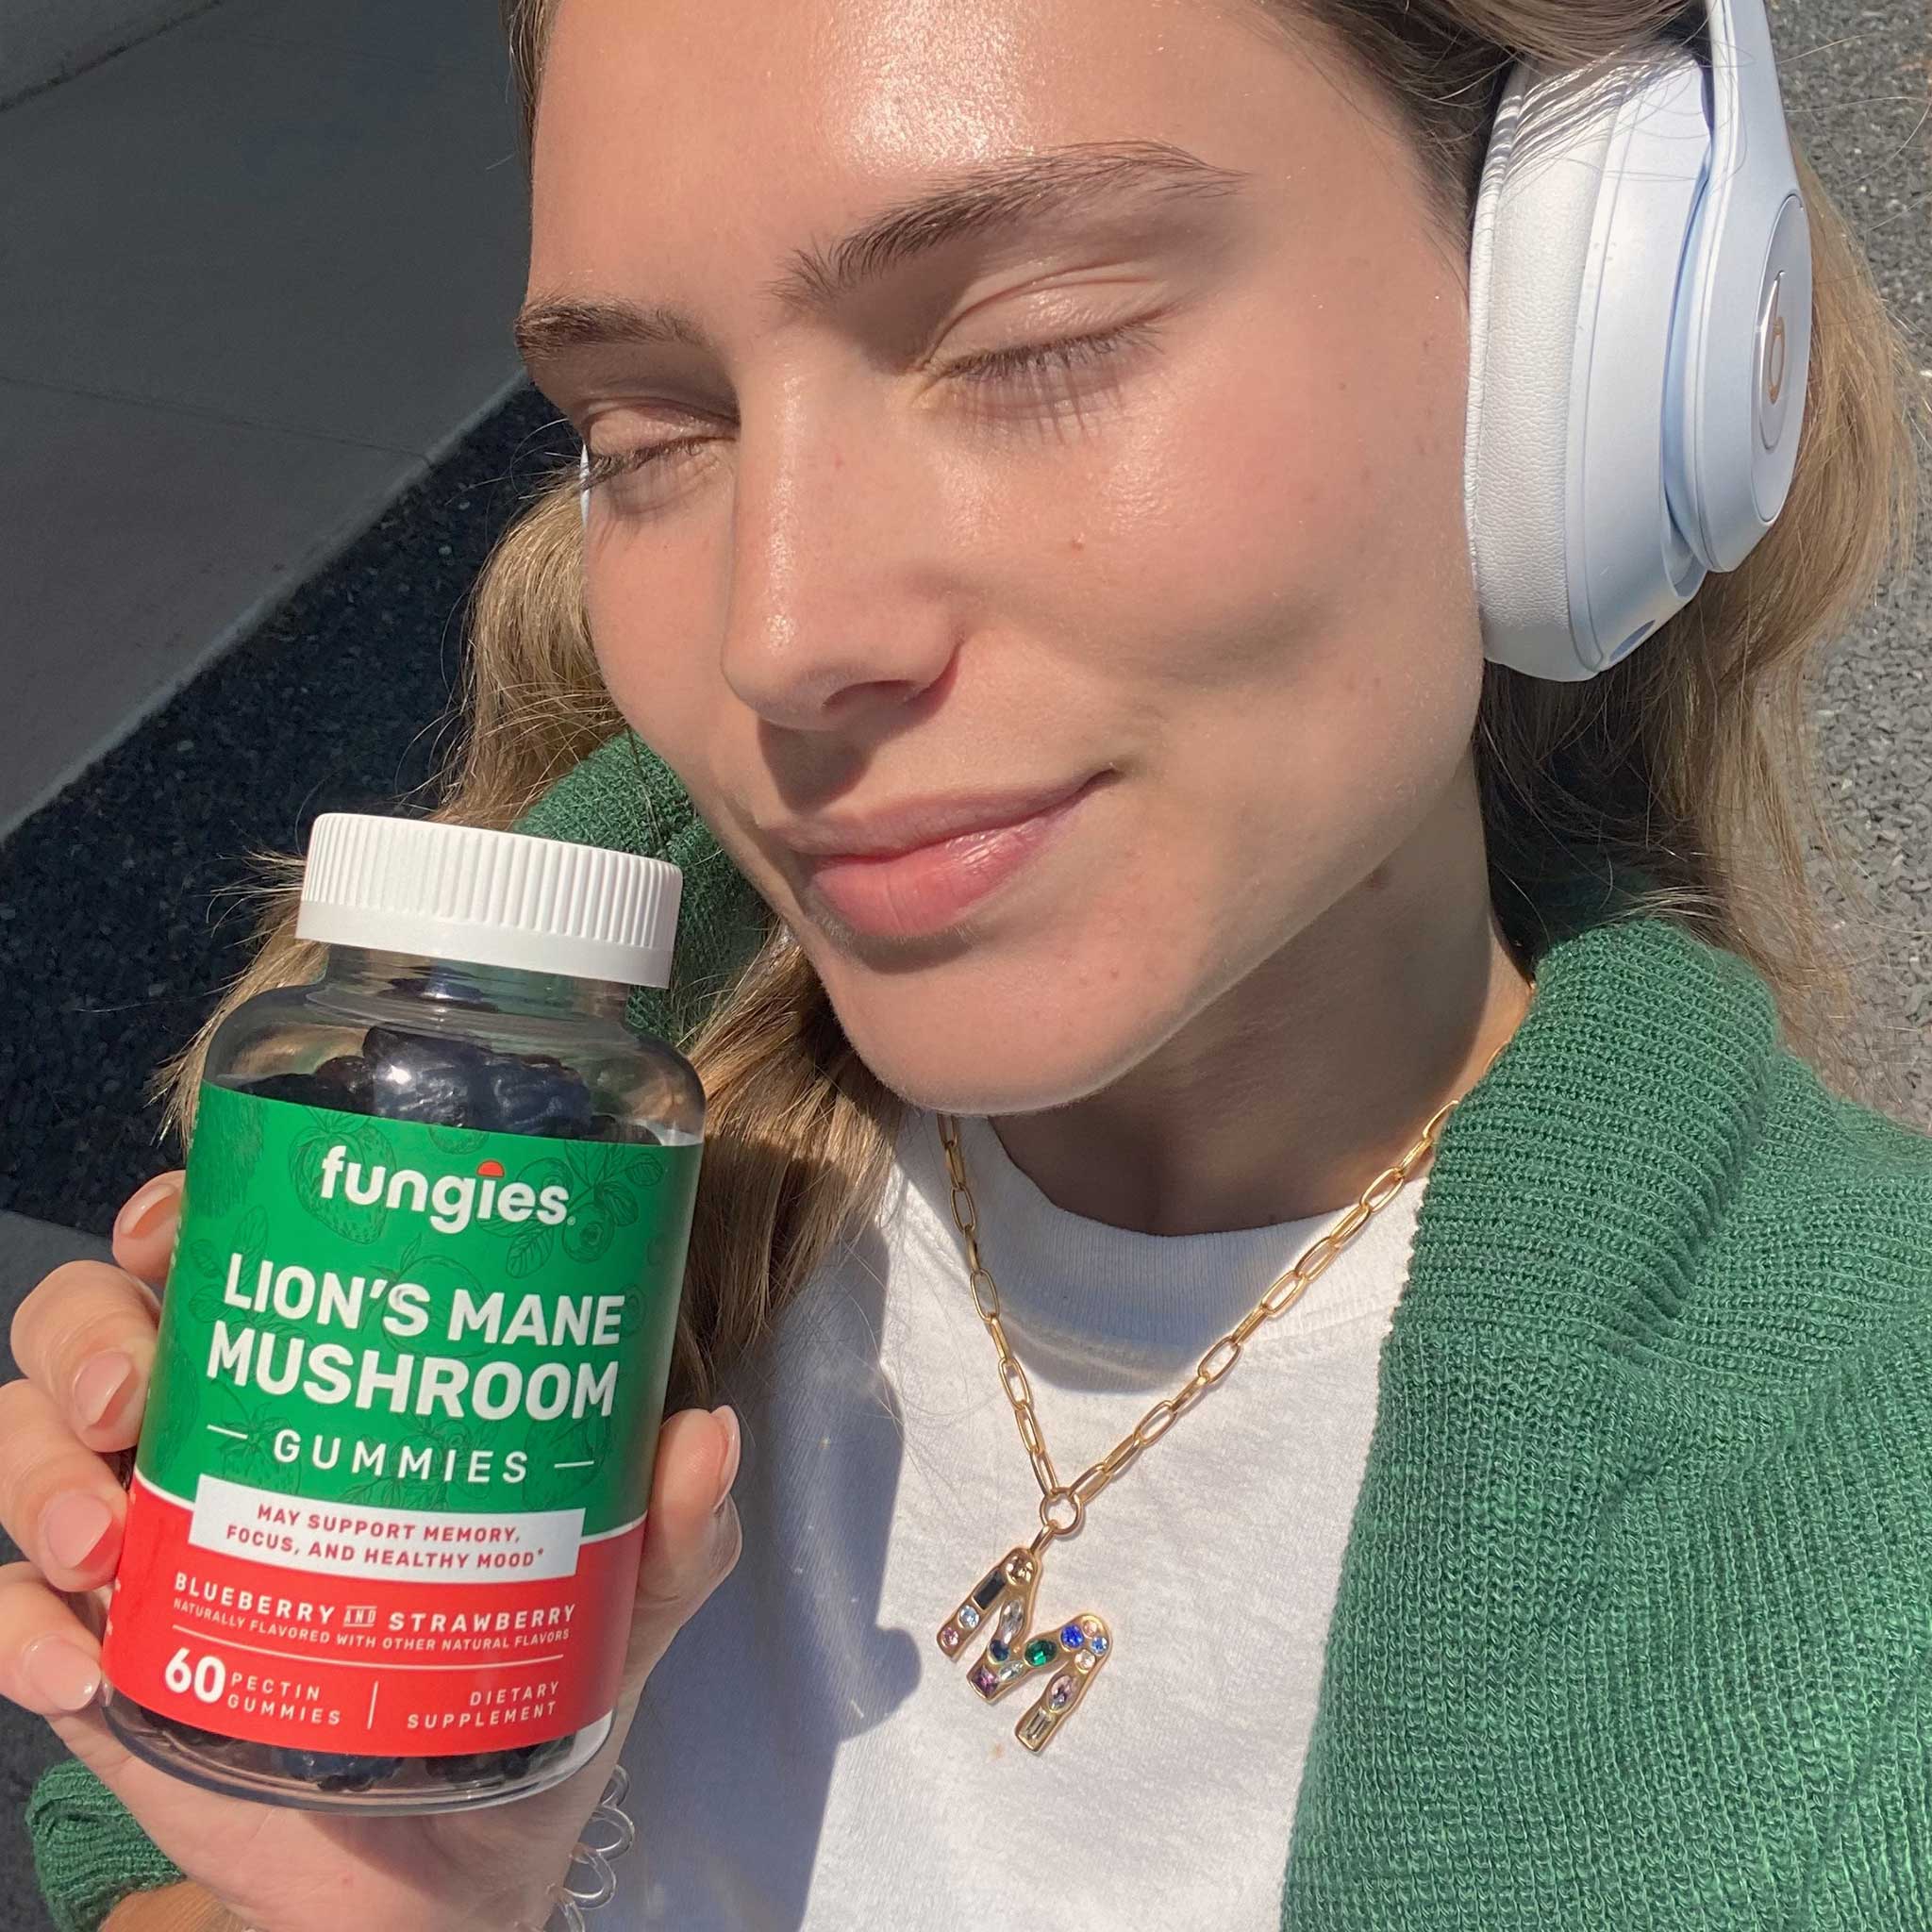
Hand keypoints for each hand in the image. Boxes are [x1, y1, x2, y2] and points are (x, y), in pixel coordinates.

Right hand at [0, 1171, 743, 1931]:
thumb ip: (663, 1530)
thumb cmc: (516, 1688)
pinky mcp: (104, 1663)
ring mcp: (146, 1548)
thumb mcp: (606, 1599)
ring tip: (106, 1546)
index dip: (180, 1214)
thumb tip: (705, 1434)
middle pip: (91, 1328)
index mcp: (319, 1383)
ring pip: (24, 1449)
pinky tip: (83, 1675)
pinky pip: (7, 1621)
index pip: (221, 1255)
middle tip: (134, 1397)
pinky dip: (17, 1636)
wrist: (451, 1873)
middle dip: (89, 1335)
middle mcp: (215, 1439)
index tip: (184, 1217)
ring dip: (40, 1482)